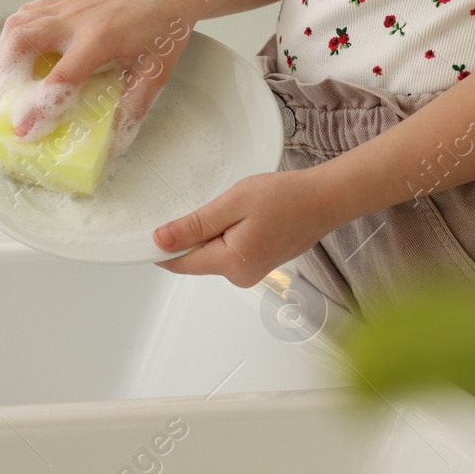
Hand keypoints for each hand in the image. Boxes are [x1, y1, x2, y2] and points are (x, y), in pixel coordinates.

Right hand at [0, 0, 196, 153]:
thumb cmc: (163, 30)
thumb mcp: (156, 73)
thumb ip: (134, 106)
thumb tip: (115, 142)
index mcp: (101, 38)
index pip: (61, 75)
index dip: (40, 105)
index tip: (24, 130)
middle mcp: (76, 19)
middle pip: (22, 40)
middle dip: (5, 76)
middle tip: (4, 104)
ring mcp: (66, 7)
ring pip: (17, 25)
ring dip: (4, 56)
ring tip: (7, 83)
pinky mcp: (63, 3)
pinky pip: (26, 16)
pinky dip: (13, 38)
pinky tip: (18, 55)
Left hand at [153, 168, 342, 287]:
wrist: (325, 200)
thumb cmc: (286, 198)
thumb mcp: (233, 204)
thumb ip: (195, 225)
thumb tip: (161, 241)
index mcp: (230, 263)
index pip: (179, 263)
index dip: (160, 247)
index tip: (149, 230)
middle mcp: (238, 276)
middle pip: (195, 258)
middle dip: (193, 234)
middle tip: (215, 205)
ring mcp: (249, 273)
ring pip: (212, 253)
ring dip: (213, 231)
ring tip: (238, 208)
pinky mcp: (257, 264)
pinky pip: (228, 251)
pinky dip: (227, 234)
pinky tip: (245, 216)